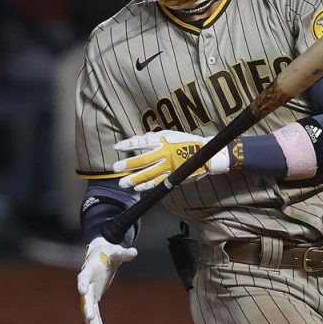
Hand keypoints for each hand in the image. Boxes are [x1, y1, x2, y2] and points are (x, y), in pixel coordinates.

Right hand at [76, 235, 136, 323]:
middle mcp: (87, 282)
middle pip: (85, 296)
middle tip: (89, 316)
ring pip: (88, 306)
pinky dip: (96, 319)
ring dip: (90, 317)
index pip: (83, 276)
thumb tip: (134, 252)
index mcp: (89, 269)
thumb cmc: (109, 253)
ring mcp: (90, 290)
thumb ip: (123, 254)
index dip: (82, 283)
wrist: (102, 255)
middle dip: (86, 307)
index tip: (82, 291)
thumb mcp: (116, 252)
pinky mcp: (94, 296)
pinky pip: (94, 309)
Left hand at [114, 131, 230, 191]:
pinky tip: (137, 188)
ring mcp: (169, 166)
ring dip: (134, 179)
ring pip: (149, 174)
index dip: (128, 145)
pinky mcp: (174, 176)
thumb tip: (142, 138)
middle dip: (128, 165)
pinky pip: (158, 182)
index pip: (142, 142)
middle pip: (143, 160)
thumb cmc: (187, 142)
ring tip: (123, 183)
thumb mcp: (171, 135)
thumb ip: (155, 138)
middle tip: (115, 168)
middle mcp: (165, 153)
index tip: (116, 147)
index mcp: (163, 140)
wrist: (206, 154)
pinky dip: (147, 186)